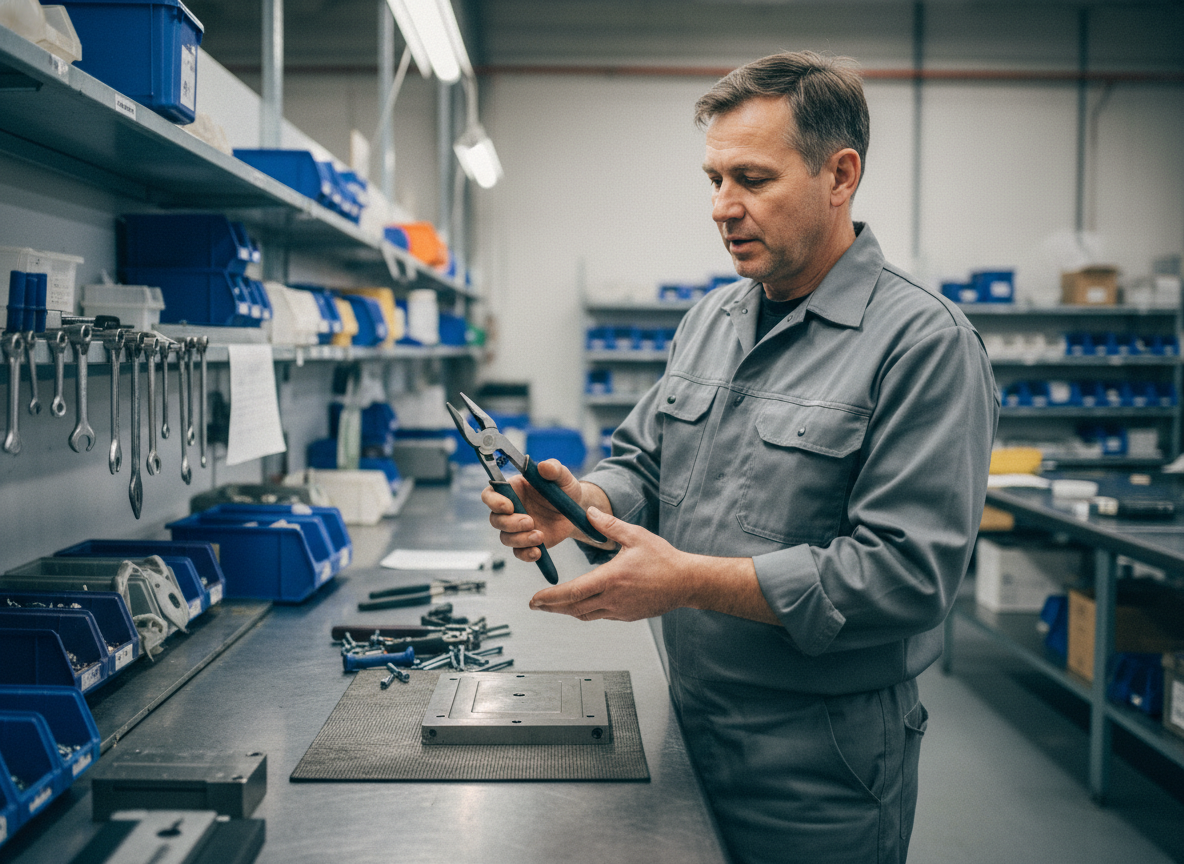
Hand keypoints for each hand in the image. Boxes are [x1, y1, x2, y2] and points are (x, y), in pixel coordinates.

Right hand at [481, 458, 586, 563]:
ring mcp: (518, 528)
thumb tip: (544, 466)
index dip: (493, 502)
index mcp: (513, 489)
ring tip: (539, 536)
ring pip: (505, 538)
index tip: (509, 506)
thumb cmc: (564, 488)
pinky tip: (538, 552)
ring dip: (520, 539)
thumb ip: (554, 469)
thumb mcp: (563, 477)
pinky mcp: (527, 542)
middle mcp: (511, 509)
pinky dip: (526, 554)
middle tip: (530, 521)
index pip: (490, 495)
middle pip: (495, 520)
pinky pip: (519, 552)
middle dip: (510, 523)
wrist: (576, 509)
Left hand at [528, 506, 690, 620]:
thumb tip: (589, 512)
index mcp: (610, 579)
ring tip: (553, 606)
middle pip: (573, 608)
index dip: (550, 597)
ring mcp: (620, 610)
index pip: (572, 592)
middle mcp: (612, 599)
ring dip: (567, 611)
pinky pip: (600, 616)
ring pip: (585, 615)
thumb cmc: (664, 559)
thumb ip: (609, 525)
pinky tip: (581, 605)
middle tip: (535, 604)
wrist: (687, 582)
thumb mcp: (635, 536)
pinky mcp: (627, 615)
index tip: (535, 598)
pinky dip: (585, 611)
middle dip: (551, 607)